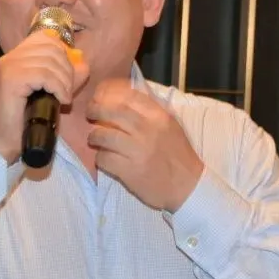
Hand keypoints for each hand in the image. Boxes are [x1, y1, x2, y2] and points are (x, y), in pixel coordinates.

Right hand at [0, 30, 89, 162]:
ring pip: (50, 62)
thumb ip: (67, 75)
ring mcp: (9, 66)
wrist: (6, 139)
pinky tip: (61, 101)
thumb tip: (83, 62)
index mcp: (18, 55)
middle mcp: (12, 56)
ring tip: (64, 98)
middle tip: (67, 91)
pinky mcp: (11, 79)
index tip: (66, 75)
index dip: (64, 53)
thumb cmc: (28, 117)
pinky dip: (58, 88)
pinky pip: (44, 75)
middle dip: (68, 70)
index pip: (47, 37)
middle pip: (52, 48)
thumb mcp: (52, 91)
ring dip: (64, 82)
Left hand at [86, 80, 203, 211]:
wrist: (187, 186)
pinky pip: (104, 158)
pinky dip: (100, 157)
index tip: (99, 94)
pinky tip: (103, 158)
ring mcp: (137, 151)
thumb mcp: (170, 126)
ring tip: (95, 139)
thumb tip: (123, 98)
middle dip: (96, 109)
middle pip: (112, 111)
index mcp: (159, 117)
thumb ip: (150, 111)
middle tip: (91, 113)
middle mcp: (147, 130)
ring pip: (103, 135)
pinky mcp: (128, 171)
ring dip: (95, 136)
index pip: (129, 96)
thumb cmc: (178, 155)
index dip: (109, 92)